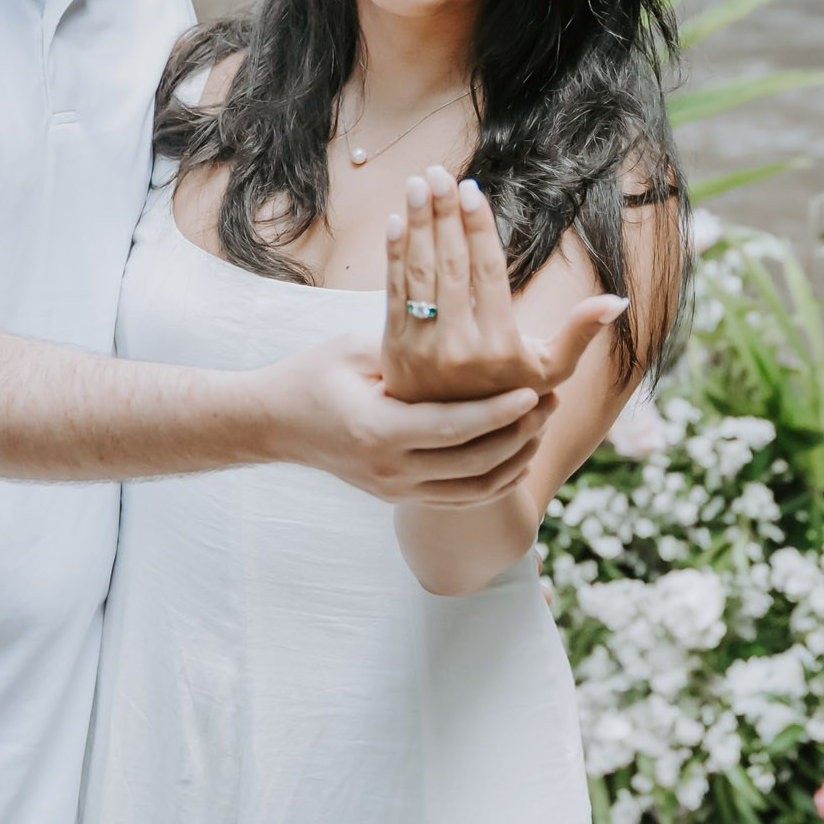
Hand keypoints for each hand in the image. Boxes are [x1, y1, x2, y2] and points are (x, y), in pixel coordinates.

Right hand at [258, 332, 560, 506]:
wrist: (274, 423)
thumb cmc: (313, 374)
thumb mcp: (356, 349)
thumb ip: (404, 345)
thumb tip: (457, 325)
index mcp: (377, 430)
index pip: (452, 428)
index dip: (497, 413)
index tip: (532, 391)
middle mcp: (388, 469)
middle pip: (473, 464)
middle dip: (519, 435)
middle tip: (549, 403)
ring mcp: (394, 488)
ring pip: (473, 489)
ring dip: (514, 459)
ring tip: (540, 424)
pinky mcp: (399, 495)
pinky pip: (459, 498)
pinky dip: (494, 479)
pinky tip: (517, 452)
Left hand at [382, 166, 627, 403]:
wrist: (454, 439)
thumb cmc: (510, 394)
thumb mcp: (550, 370)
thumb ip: (580, 333)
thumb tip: (618, 300)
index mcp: (499, 345)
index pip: (487, 273)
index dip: (477, 228)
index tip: (471, 190)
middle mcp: (458, 347)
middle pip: (450, 265)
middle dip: (443, 214)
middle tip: (439, 173)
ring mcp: (422, 348)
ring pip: (420, 274)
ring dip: (417, 224)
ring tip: (419, 184)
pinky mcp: (394, 349)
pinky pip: (394, 292)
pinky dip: (394, 255)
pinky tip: (398, 221)